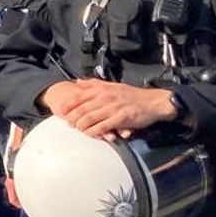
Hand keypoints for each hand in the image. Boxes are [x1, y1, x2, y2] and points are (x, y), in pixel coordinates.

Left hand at [41, 79, 177, 139]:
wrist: (154, 102)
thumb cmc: (133, 95)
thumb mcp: (112, 85)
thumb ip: (94, 84)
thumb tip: (77, 82)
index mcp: (103, 89)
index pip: (79, 96)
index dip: (68, 105)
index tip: (61, 111)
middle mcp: (106, 97)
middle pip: (82, 109)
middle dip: (72, 118)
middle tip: (68, 124)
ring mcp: (113, 108)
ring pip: (90, 118)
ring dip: (82, 126)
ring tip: (78, 130)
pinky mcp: (121, 118)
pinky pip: (103, 126)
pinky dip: (95, 131)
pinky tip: (91, 134)